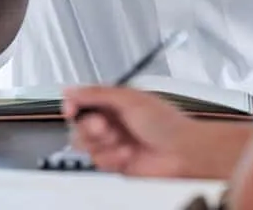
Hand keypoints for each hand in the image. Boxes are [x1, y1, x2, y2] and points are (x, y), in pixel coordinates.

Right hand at [64, 87, 202, 176]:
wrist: (181, 152)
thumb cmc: (166, 123)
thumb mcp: (130, 99)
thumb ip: (97, 94)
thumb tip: (71, 89)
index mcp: (116, 101)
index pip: (84, 100)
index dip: (74, 104)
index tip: (71, 108)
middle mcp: (113, 121)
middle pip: (80, 124)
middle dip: (90, 127)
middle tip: (104, 126)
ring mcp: (114, 143)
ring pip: (86, 145)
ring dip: (103, 143)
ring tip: (120, 140)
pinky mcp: (116, 162)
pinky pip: (98, 161)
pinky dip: (112, 157)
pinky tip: (128, 153)